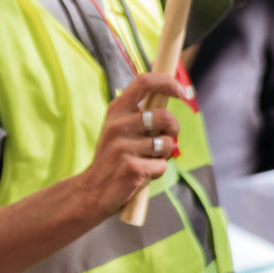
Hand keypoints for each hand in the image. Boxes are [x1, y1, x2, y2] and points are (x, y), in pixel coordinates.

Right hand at [80, 73, 183, 220]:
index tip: (182, 91)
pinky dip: (157, 171)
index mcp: (116, 110)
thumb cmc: (113, 157)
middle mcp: (117, 125)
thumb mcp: (119, 128)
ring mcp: (123, 147)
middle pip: (164, 116)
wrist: (92, 190)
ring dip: (164, 154)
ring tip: (147, 159)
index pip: (144, 82)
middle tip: (168, 137)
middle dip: (174, 129)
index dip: (168, 82)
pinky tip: (142, 174)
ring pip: (165, 144)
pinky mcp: (131, 168)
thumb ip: (140, 113)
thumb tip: (172, 95)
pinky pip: (162, 166)